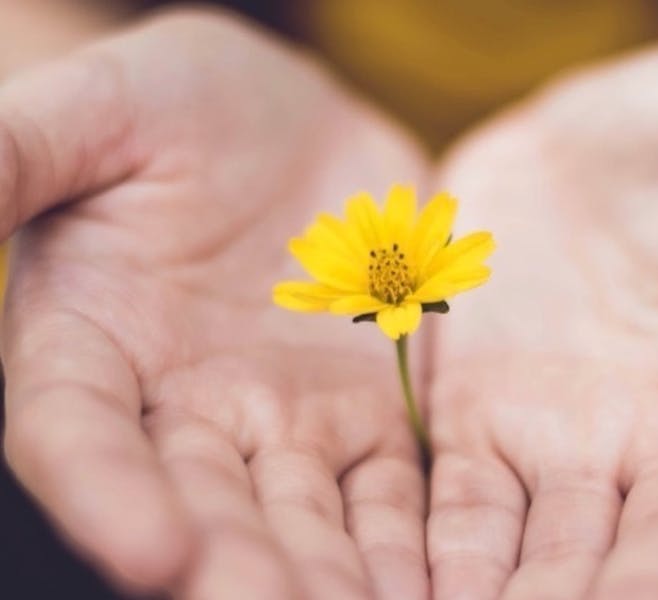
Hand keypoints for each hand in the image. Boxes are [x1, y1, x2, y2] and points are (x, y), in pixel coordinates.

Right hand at [1, 11, 428, 598]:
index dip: (103, 496)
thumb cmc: (176, 103)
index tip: (152, 553)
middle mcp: (184, 410)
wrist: (293, 122)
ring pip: (304, 524)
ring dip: (332, 583)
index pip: (79, 435)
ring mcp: (284, 424)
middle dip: (240, 573)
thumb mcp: (99, 110)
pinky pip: (389, 496)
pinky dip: (408, 550)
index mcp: (92, 344)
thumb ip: (19, 155)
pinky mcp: (369, 419)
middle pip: (203, 509)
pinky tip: (436, 589)